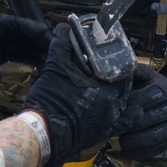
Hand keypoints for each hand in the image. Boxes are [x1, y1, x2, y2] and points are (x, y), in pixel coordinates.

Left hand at [0, 15, 49, 113]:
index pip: (8, 24)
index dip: (26, 26)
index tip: (42, 32)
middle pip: (18, 34)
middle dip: (37, 39)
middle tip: (55, 48)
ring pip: (20, 44)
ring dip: (36, 50)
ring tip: (52, 58)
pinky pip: (17, 54)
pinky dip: (29, 58)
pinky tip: (40, 65)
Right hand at [23, 24, 129, 166]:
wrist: (41, 136)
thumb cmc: (49, 104)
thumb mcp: (55, 68)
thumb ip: (62, 45)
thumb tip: (64, 28)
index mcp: (108, 94)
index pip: (126, 75)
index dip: (122, 66)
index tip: (115, 60)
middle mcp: (112, 111)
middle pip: (126, 92)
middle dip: (120, 82)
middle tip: (110, 73)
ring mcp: (107, 126)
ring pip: (124, 110)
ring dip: (120, 99)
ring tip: (109, 90)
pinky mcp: (99, 137)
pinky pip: (117, 126)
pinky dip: (116, 117)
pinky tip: (106, 111)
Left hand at [113, 64, 166, 160]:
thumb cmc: (152, 90)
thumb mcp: (145, 77)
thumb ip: (131, 74)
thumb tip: (110, 71)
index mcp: (164, 88)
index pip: (148, 96)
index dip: (130, 103)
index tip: (115, 107)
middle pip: (147, 118)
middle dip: (126, 124)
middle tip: (111, 126)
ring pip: (151, 137)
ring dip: (132, 141)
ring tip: (119, 139)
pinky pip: (153, 150)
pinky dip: (137, 153)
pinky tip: (125, 150)